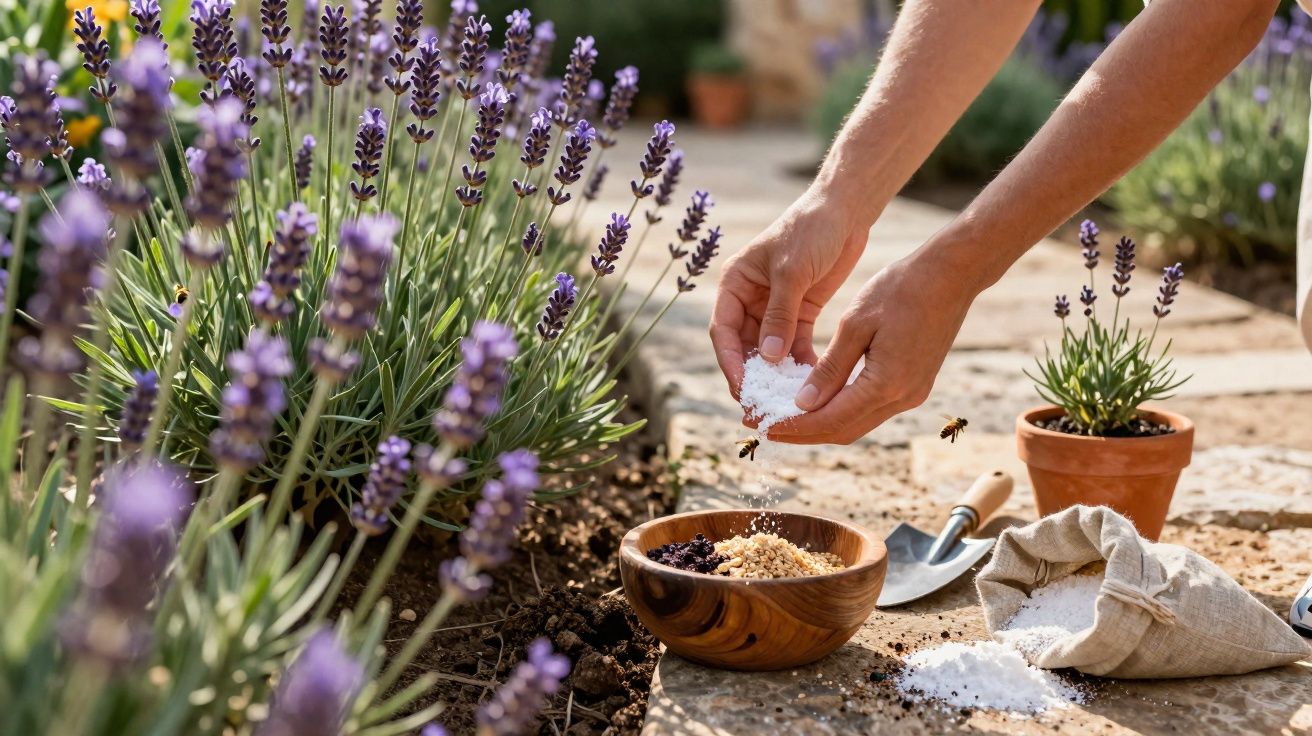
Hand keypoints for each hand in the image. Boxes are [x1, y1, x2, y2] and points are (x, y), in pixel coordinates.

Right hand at [709, 190, 869, 394]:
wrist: (845, 211)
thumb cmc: (811, 230)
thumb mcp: (792, 272)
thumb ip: (779, 315)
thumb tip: (767, 358)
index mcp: (734, 284)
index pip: (724, 331)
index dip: (731, 362)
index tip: (742, 388)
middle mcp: (750, 299)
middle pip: (744, 347)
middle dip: (753, 376)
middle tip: (762, 406)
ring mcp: (774, 308)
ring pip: (769, 351)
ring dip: (776, 375)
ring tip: (786, 402)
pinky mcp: (800, 312)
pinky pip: (794, 346)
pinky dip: (799, 364)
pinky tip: (809, 384)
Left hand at [767, 246, 980, 444]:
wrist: (952, 275)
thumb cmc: (901, 290)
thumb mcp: (856, 324)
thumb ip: (830, 368)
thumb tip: (803, 404)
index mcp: (886, 384)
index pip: (830, 420)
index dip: (794, 427)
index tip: (763, 426)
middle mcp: (902, 398)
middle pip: (843, 431)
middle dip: (803, 433)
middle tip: (765, 426)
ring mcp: (912, 394)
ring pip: (857, 423)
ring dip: (821, 424)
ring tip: (785, 416)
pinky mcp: (915, 385)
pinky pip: (871, 409)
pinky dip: (841, 410)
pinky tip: (818, 400)